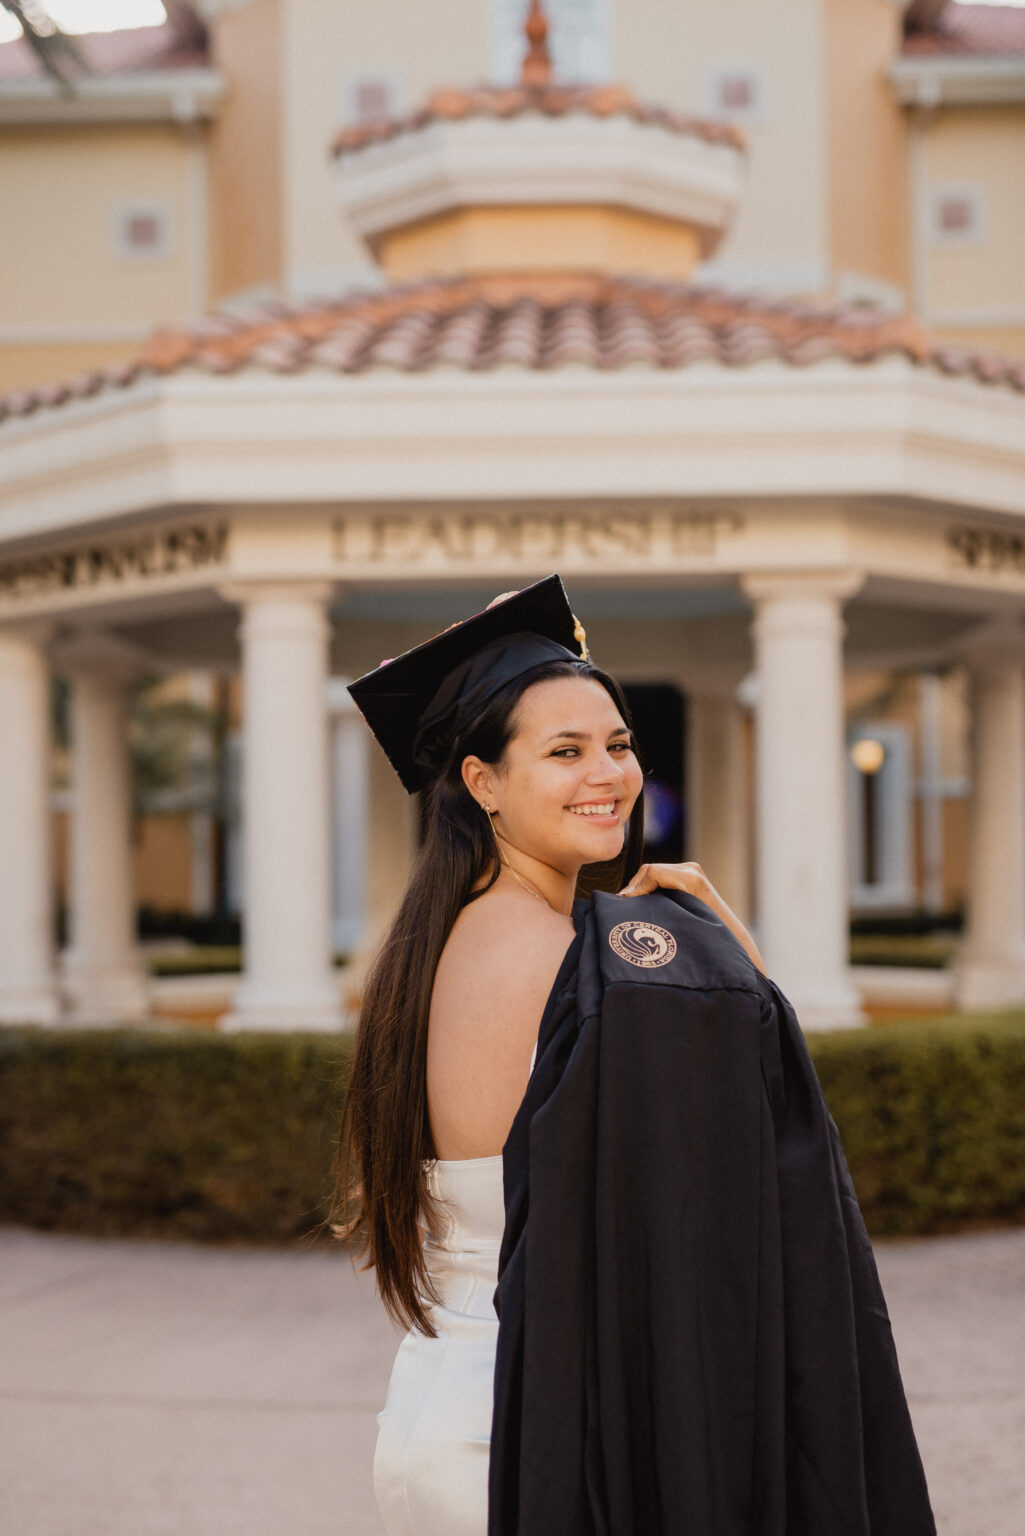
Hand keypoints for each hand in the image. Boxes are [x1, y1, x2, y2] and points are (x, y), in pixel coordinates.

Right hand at [618, 861, 764, 973]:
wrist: (732, 939)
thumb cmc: (709, 937)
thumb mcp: (683, 924)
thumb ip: (658, 910)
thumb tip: (627, 900)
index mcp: (692, 879)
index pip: (652, 872)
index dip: (634, 888)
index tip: (621, 904)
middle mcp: (692, 870)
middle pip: (648, 871)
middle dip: (633, 889)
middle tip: (619, 908)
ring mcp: (690, 871)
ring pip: (651, 874)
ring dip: (639, 890)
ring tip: (628, 908)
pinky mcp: (686, 875)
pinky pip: (659, 877)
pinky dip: (647, 889)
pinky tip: (640, 905)